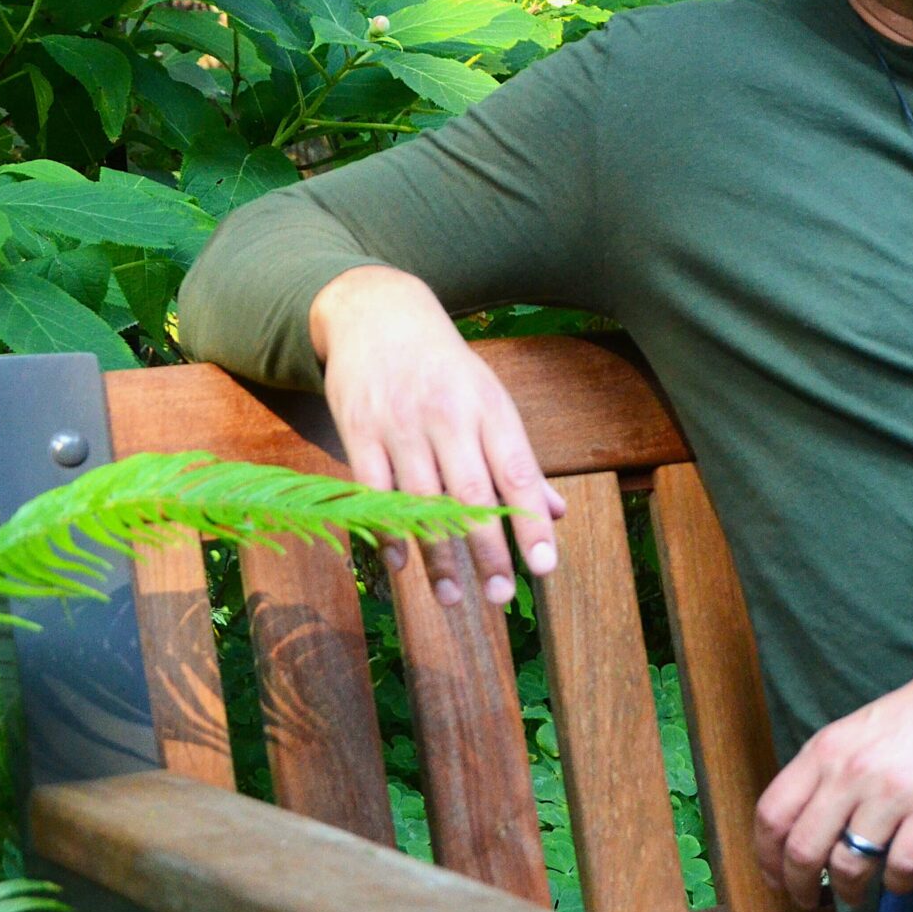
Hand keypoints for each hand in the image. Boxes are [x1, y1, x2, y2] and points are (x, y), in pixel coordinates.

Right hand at [311, 264, 564, 604]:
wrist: (379, 312)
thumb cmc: (446, 368)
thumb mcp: (492, 400)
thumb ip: (519, 460)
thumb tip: (554, 513)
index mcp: (489, 410)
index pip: (518, 474)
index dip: (531, 524)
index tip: (545, 568)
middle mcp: (448, 418)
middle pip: (472, 495)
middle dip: (488, 550)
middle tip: (502, 596)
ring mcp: (401, 425)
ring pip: (421, 501)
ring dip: (437, 555)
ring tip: (452, 599)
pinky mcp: (358, 431)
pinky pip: (372, 491)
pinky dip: (387, 531)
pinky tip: (401, 566)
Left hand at [754, 667, 912, 907]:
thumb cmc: (911, 722)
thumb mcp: (852, 734)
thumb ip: (821, 775)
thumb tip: (795, 834)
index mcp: (825, 750)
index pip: (773, 813)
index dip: (765, 857)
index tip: (774, 876)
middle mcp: (852, 771)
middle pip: (803, 849)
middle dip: (799, 886)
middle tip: (808, 899)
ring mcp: (893, 792)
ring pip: (848, 866)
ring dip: (848, 890)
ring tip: (855, 891)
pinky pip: (901, 869)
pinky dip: (897, 886)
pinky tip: (899, 879)